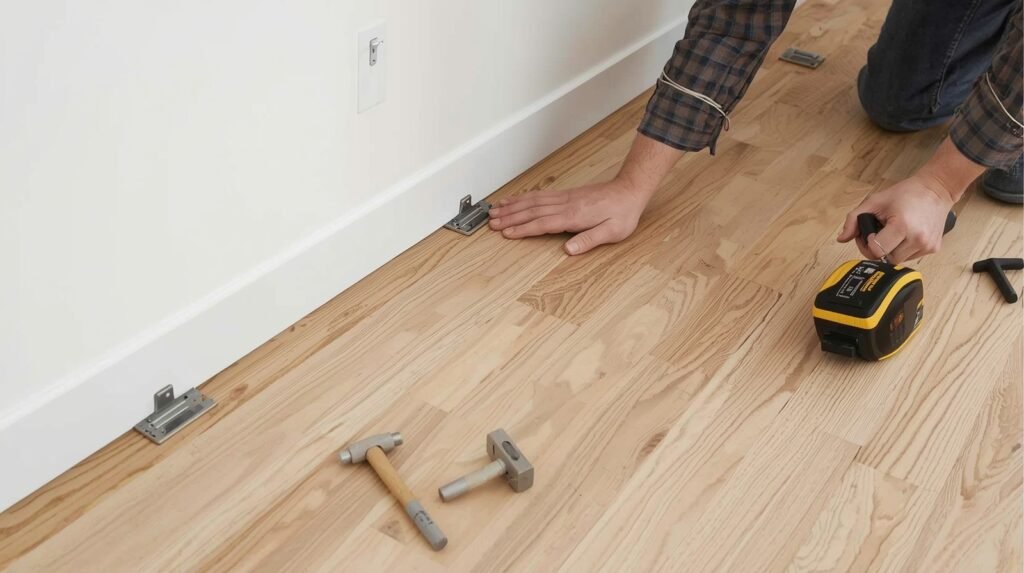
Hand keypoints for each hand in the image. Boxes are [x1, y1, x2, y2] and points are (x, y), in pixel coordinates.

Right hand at [488, 178, 651, 254]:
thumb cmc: (623, 213)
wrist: (629, 190)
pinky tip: (516, 200)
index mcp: (574, 216)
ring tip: (495, 210)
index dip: (523, 229)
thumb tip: (569, 250)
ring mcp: (564, 197)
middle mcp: (565, 205)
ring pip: (533, 201)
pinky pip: (540, 195)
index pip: (543, 223)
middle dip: (510, 217)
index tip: (507, 233)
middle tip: (492, 223)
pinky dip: (525, 197)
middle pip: (532, 210)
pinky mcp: (566, 194)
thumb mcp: (612, 232)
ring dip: (513, 206)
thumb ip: (589, 240)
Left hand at [837, 174, 954, 262]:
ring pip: (898, 260)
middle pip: (886, 259)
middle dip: (878, 249)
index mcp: (902, 227)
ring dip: (891, 250)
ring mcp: (927, 246)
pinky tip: (904, 235)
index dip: (867, 244)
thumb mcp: (874, 201)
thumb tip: (841, 238)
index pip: (876, 251)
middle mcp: (917, 239)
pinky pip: (910, 257)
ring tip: (892, 232)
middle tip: (879, 233)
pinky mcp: (933, 249)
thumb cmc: (906, 193)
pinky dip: (903, 249)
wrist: (937, 189)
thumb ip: (853, 220)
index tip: (870, 233)